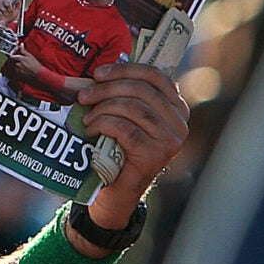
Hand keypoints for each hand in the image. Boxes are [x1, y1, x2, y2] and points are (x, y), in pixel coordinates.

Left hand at [77, 60, 189, 222]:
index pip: (156, 77)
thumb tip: (100, 72)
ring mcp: (170, 141)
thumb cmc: (117, 151)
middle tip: (83, 95)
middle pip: (142, 91)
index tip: (98, 73)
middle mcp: (179, 123)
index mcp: (175, 108)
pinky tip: (91, 130)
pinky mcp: (155, 155)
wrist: (114, 194)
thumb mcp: (125, 119)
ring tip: (86, 117)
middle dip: (108, 89)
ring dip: (103, 108)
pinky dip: (103, 125)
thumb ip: (125, 97)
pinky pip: (125, 129)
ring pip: (134, 109)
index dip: (125, 70)